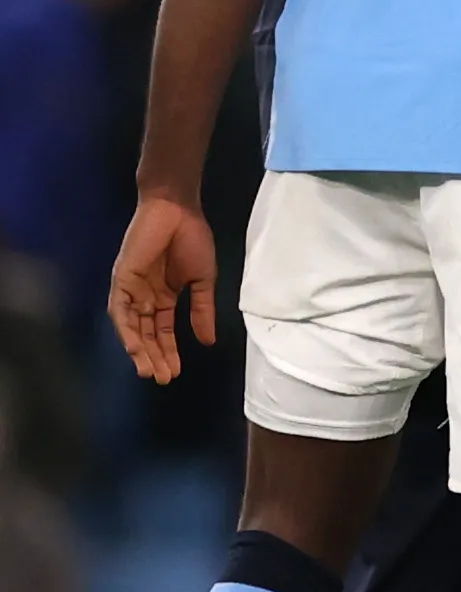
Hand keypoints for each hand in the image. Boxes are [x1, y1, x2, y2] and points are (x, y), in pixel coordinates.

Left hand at [110, 193, 213, 383]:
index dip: (170, 351)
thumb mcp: (203, 281)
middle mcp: (145, 296)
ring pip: (131, 327)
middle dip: (154, 356)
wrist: (178, 211)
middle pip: (146, 334)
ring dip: (138, 349)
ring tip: (149, 370)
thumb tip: (208, 342)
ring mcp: (131, 289)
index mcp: (164, 296)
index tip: (176, 373)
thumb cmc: (192, 240)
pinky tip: (135, 347)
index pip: (164, 331)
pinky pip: (120, 309)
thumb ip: (202, 311)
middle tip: (162, 379)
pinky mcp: (121, 279)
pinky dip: (126, 329)